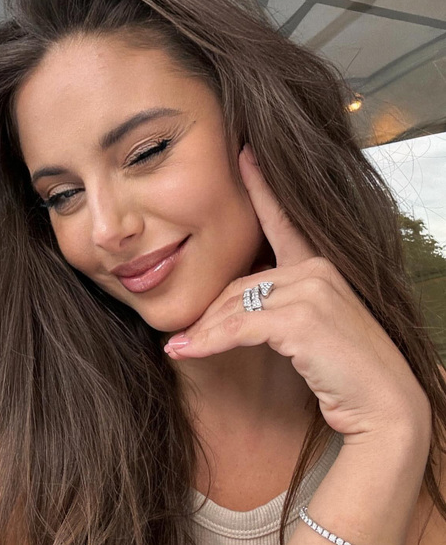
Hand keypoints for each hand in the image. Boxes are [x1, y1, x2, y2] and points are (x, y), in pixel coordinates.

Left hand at [165, 144, 430, 441]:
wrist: (384, 407)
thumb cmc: (344, 369)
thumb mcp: (309, 328)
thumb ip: (278, 306)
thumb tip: (229, 310)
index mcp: (320, 265)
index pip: (283, 220)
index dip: (262, 186)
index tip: (244, 154)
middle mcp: (317, 268)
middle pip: (240, 284)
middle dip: (209, 315)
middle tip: (183, 336)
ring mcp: (312, 289)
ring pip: (234, 305)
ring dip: (203, 332)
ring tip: (179, 348)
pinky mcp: (302, 318)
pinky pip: (238, 327)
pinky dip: (208, 342)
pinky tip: (186, 352)